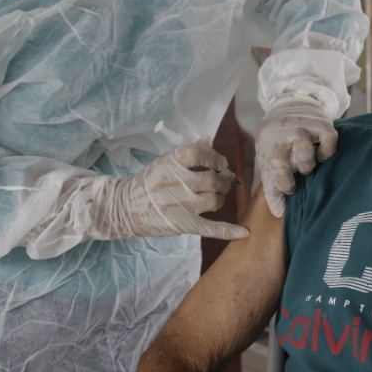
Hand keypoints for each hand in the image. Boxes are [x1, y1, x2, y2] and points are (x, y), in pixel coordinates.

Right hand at [86, 140, 248, 240]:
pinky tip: (244, 232)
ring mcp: (180, 205)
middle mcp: (177, 182)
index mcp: (171, 163)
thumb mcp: (164, 162)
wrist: (126, 208)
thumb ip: (188, 151)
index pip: (200, 154)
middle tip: (223, 181)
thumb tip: (209, 139)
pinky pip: (210, 228)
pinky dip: (228, 230)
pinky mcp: (183, 224)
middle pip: (212, 179)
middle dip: (223, 180)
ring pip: (214, 200)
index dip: (215, 157)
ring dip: (221, 198)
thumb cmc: (149, 182)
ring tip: (217, 196)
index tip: (220, 161)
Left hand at [256, 92, 335, 217]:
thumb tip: (279, 213)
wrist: (291, 99)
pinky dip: (327, 151)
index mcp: (265, 143)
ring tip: (307, 164)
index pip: (267, 172)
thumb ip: (270, 180)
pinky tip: (322, 152)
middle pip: (278, 163)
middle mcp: (279, 133)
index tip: (284, 203)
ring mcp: (300, 126)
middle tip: (294, 183)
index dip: (276, 192)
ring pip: (304, 154)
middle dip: (287, 180)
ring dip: (307, 165)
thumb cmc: (279, 136)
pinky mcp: (321, 122)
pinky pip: (328, 142)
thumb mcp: (267, 153)